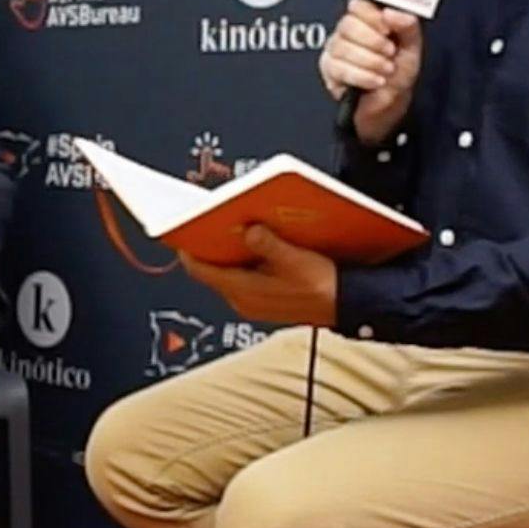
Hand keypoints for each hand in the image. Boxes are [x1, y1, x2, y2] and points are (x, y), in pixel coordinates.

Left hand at [179, 225, 337, 326]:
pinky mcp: (263, 300)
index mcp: (243, 291)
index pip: (200, 269)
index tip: (182, 228)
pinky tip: (254, 246)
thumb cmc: (323, 287)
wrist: (346, 306)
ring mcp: (251, 302)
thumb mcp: (295, 260)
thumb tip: (249, 230)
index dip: (188, 248)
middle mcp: (242, 300)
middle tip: (209, 222)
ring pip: (227, 273)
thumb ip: (268, 245)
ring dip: (229, 253)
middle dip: (211, 245)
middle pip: (212, 269)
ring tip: (232, 229)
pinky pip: (242, 278)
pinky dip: (243, 262)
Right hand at [319, 0, 422, 145]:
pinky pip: (339, 68)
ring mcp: (334, 50)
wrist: (389, 103)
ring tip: (385, 70)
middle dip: (372, 41)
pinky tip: (375, 81)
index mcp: (368, 21)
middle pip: (347, 25)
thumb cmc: (398, 73)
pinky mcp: (328, 70)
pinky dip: (361, 76)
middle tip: (389, 53)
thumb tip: (391, 12)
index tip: (387, 29)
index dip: (371, 16)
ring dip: (370, 61)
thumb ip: (407, 26)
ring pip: (342, 48)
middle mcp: (347, 33)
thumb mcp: (412, 47)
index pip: (358, 5)